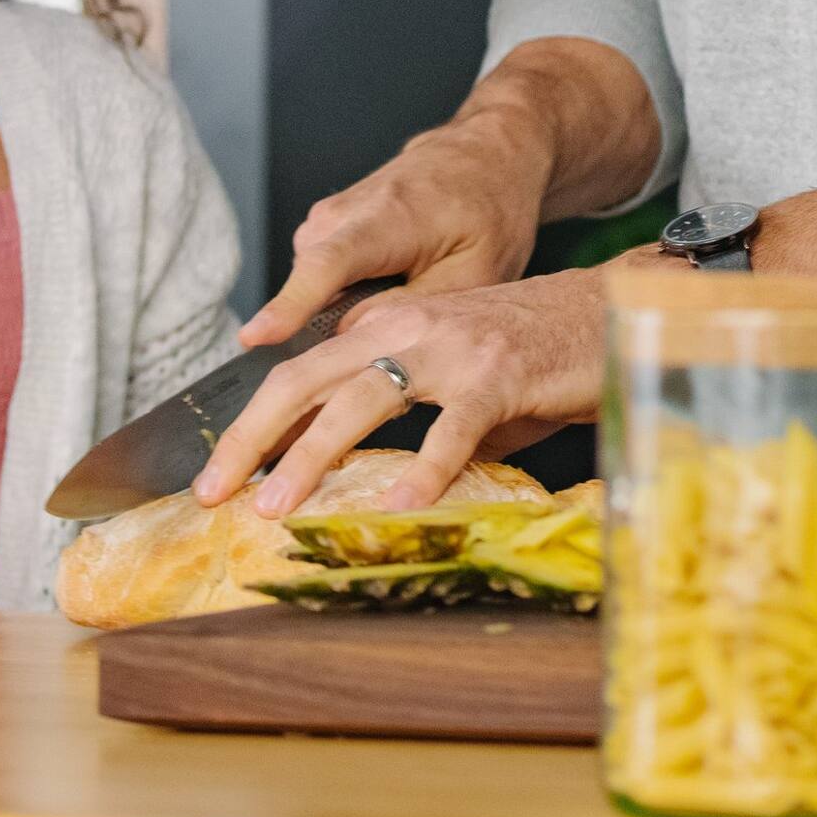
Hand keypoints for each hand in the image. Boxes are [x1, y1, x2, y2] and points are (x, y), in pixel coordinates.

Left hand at [193, 269, 610, 517]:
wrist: (605, 309)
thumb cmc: (527, 353)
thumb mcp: (448, 373)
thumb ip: (404, 411)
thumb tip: (361, 475)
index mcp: (384, 325)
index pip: (299, 373)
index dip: (253, 424)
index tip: (220, 474)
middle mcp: (405, 327)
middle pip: (303, 380)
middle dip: (249, 438)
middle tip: (210, 492)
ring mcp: (450, 349)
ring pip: (360, 400)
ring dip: (311, 457)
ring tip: (277, 508)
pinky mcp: (499, 375)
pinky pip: (452, 428)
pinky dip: (422, 469)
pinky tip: (397, 506)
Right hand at [239, 64, 569, 347]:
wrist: (489, 152)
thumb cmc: (491, 209)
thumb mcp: (477, 271)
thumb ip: (413, 309)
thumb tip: (351, 340)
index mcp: (390, 216)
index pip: (327, 264)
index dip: (290, 305)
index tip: (255, 337)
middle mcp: (348, 210)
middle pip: (308, 283)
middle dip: (313, 333)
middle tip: (349, 373)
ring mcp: (332, 213)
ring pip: (311, 281)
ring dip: (333, 313)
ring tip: (382, 325)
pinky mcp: (329, 223)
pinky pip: (318, 271)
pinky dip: (339, 294)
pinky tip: (379, 302)